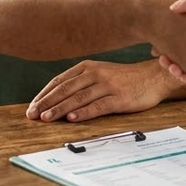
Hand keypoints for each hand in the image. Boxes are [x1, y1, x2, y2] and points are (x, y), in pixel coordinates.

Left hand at [26, 59, 173, 122]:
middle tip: (33, 115)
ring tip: (46, 118)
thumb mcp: (100, 74)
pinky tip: (72, 118)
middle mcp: (95, 74)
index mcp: (87, 67)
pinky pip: (98, 105)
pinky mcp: (119, 98)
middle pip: (65, 89)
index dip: (44, 94)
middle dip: (47, 103)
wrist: (153, 77)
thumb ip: (81, 82)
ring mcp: (107, 85)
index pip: (59, 81)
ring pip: (78, 98)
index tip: (32, 107)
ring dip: (60, 109)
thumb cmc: (124, 79)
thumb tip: (56, 99)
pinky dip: (83, 112)